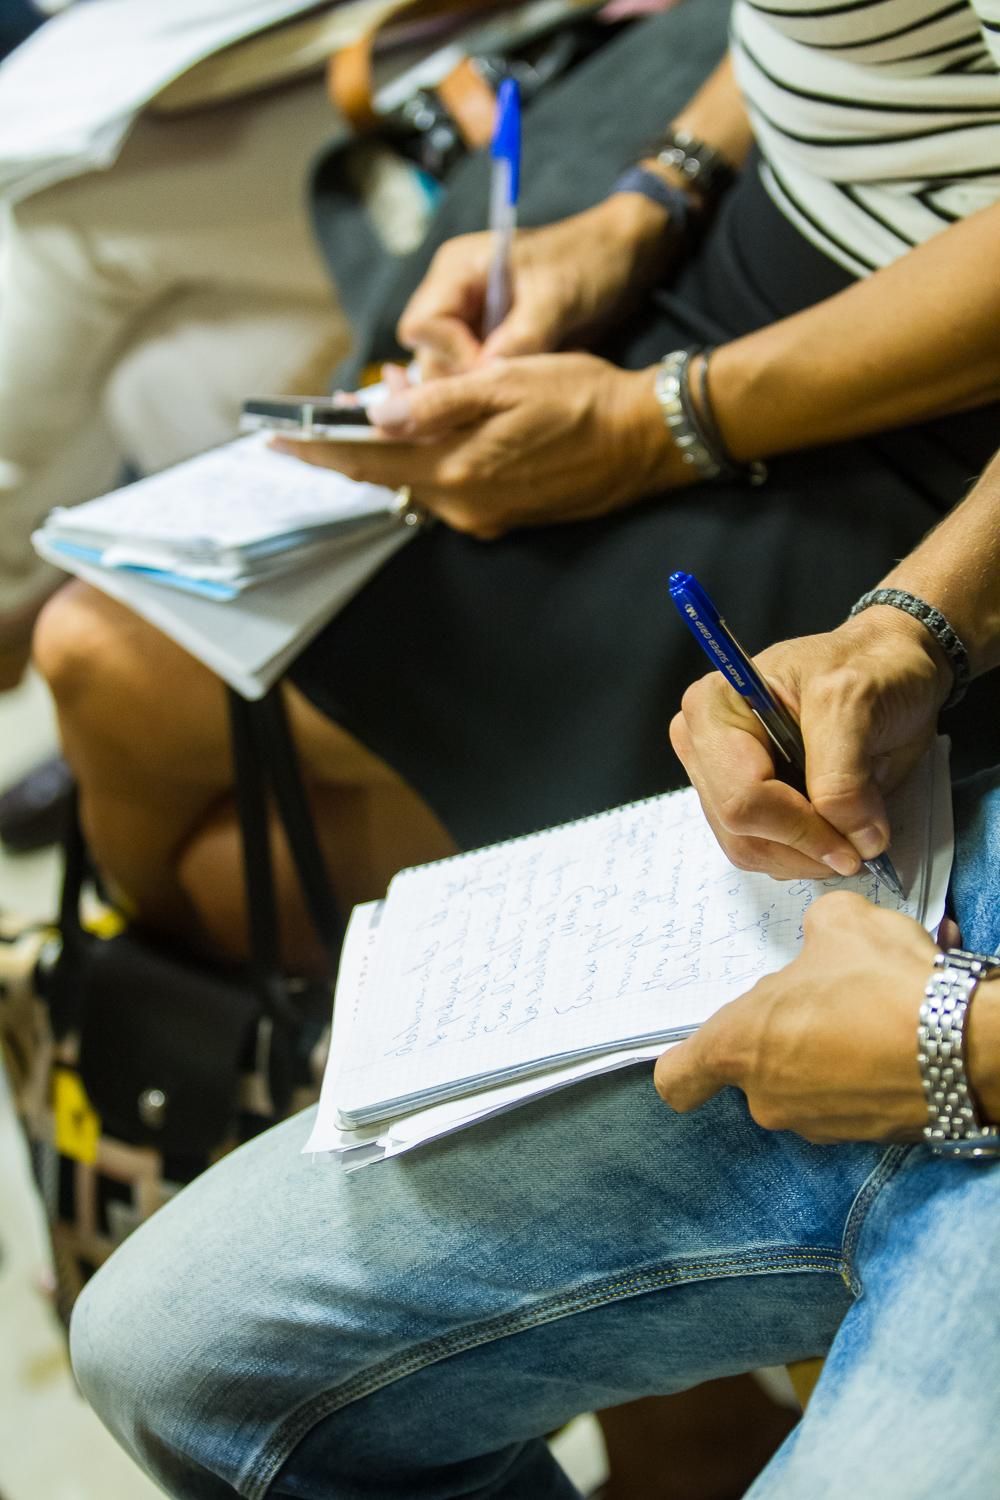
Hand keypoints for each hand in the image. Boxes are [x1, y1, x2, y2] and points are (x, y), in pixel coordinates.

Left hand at [273, 353, 691, 538]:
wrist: (645, 439)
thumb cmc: (582, 397)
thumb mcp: (506, 381)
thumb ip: (439, 401)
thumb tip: (378, 414)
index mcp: (456, 468)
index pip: (367, 461)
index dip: (318, 448)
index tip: (274, 438)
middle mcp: (463, 503)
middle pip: (386, 478)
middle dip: (346, 451)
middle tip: (310, 424)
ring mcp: (484, 516)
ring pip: (416, 483)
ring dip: (388, 456)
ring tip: (363, 421)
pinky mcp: (504, 516)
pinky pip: (448, 490)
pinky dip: (425, 465)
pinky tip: (425, 439)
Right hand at [398, 194, 677, 376]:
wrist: (625, 257)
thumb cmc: (590, 260)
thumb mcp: (557, 297)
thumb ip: (521, 337)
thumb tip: (487, 380)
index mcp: (457, 270)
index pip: (422, 327)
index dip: (450, 357)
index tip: (492, 372)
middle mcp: (455, 295)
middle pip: (430, 356)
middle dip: (462, 381)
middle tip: (504, 394)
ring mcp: (473, 320)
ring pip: (452, 373)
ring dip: (481, 389)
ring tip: (520, 393)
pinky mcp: (493, 341)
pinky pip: (479, 375)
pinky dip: (496, 388)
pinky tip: (526, 390)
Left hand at [654, 893, 936, 1142]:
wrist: (963, 1044)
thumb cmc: (881, 983)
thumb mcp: (837, 921)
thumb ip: (811, 932)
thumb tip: (820, 942)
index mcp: (740, 1046)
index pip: (677, 1079)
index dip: (685, 1064)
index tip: (704, 1049)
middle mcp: (768, 1098)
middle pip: (756, 1068)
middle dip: (784, 1035)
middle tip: (826, 998)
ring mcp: (818, 1125)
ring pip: (807, 1082)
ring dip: (829, 1052)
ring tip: (874, 1011)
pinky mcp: (866, 1138)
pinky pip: (852, 1098)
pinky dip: (866, 1072)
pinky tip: (900, 1035)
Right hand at [669, 609, 952, 880]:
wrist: (890, 668)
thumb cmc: (871, 668)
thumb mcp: (858, 702)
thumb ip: (845, 773)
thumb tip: (854, 840)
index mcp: (715, 707)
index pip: (743, 796)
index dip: (800, 830)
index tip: (855, 845)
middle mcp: (704, 744)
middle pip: (739, 831)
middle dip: (804, 848)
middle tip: (860, 846)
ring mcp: (719, 777)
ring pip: (749, 850)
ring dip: (806, 856)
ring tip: (851, 832)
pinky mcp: (739, 803)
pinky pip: (762, 851)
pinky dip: (803, 854)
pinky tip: (833, 827)